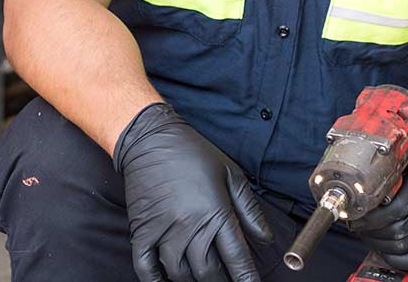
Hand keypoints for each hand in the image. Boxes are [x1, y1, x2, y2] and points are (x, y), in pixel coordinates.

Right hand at [113, 103, 273, 281]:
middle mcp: (189, 225)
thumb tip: (266, 240)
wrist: (151, 139)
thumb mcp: (231, 174)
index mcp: (215, 211)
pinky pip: (146, 268)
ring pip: (179, 274)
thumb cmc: (194, 153)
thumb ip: (250, 210)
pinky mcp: (141, 231)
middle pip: (208, 272)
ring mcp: (163, 230)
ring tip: (202, 280)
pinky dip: (156, 281)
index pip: (236, 257)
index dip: (245, 278)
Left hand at [347, 140, 407, 270]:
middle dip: (372, 232)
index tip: (357, 218)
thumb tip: (358, 188)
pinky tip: (385, 251)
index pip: (397, 209)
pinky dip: (399, 259)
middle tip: (358, 227)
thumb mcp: (403, 160)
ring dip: (381, 244)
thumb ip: (386, 172)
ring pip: (406, 245)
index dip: (373, 218)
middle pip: (399, 230)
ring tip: (368, 236)